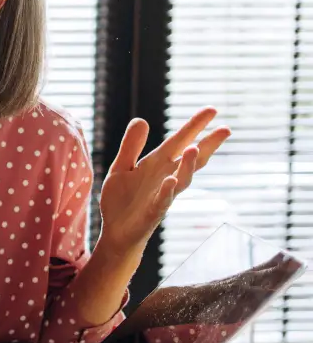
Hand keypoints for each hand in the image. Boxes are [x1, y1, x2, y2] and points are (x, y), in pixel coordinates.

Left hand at [98, 107, 230, 255]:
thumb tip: (141, 119)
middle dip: (208, 144)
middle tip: (226, 129)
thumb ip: (131, 146)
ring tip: (195, 148)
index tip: (212, 110)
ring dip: (189, 165)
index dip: (194, 126)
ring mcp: (162, 196)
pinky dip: (168, 191)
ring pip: (183, 180)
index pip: (179, 141)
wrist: (115, 232)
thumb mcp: (122, 167)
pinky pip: (163, 201)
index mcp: (158, 164)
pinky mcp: (153, 213)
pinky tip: (171, 180)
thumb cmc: (122, 200)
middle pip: (191, 159)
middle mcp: (166, 178)